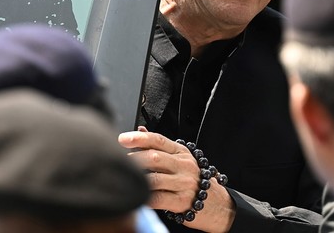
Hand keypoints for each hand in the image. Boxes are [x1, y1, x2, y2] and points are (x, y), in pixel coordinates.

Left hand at [119, 127, 234, 231]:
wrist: (215, 203)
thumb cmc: (192, 180)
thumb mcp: (180, 158)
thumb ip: (160, 146)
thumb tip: (140, 130)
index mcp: (181, 152)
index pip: (159, 140)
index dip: (140, 138)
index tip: (122, 139)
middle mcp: (184, 166)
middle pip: (155, 158)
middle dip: (133, 159)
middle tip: (118, 161)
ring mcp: (184, 184)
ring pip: (154, 179)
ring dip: (136, 179)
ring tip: (124, 178)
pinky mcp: (181, 202)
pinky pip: (157, 199)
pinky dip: (143, 197)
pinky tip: (136, 195)